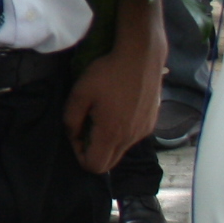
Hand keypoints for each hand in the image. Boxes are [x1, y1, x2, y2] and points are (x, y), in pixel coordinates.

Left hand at [66, 43, 163, 172]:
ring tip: (101, 114)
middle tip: (85, 127)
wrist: (141, 57)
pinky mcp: (151, 122)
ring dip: (107, 141)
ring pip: (121, 150)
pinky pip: (132, 137)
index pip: (95, 165)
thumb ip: (72, 119)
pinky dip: (121, 132)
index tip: (75, 134)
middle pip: (109, 162)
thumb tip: (73, 135)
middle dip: (93, 151)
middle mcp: (131, 138)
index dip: (79, 155)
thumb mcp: (80, 93)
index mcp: (112, 134)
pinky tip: (117, 109)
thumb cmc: (107, 74)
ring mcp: (144, 131)